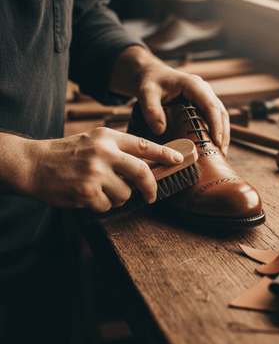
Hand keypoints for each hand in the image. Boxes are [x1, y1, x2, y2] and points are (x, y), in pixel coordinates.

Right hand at [1, 128, 183, 212]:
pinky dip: (102, 205)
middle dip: (151, 187)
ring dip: (118, 197)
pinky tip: (88, 196)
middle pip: (143, 172)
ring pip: (126, 194)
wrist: (34, 164)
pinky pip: (109, 205)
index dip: (165, 153)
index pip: (144, 145)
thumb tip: (147, 164)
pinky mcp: (88, 193)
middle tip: (151, 195)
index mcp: (107, 138)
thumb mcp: (94, 141)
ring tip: (100, 190)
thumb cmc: (67, 153)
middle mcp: (104, 153)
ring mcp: (96, 173)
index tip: (179, 159)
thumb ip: (119, 150)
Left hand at [109, 46, 229, 154]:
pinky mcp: (203, 103)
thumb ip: (151, 111)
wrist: (151, 75)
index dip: (216, 124)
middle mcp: (203, 89)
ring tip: (221, 153)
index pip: (211, 106)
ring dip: (222, 133)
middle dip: (223, 133)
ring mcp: (205, 96)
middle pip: (220, 112)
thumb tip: (160, 131)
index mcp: (193, 85)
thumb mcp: (146, 93)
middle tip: (221, 153)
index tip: (216, 142)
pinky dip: (216, 130)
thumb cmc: (150, 82)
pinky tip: (214, 145)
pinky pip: (214, 117)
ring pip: (221, 115)